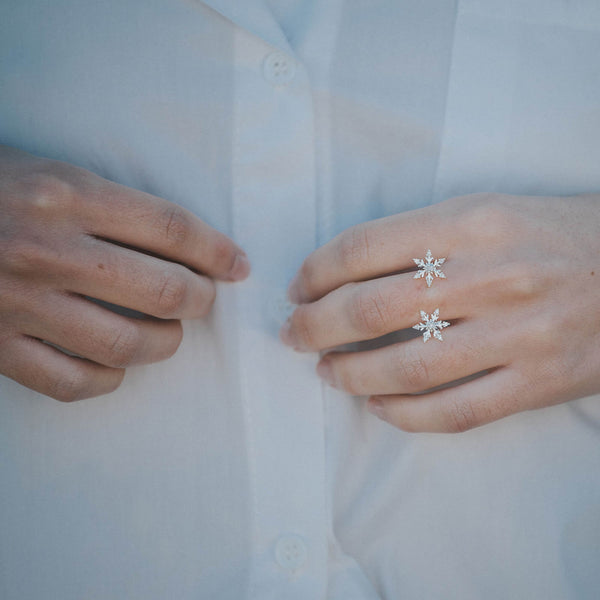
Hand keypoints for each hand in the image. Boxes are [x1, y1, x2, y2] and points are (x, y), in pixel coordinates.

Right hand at [0, 146, 249, 400]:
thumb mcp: (55, 175)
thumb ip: (117, 207)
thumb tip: (188, 248)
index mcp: (67, 195)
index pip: (171, 228)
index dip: (217, 251)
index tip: (238, 265)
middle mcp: (48, 250)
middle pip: (163, 291)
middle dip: (200, 300)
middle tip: (202, 298)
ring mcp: (21, 304)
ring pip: (128, 344)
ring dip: (166, 344)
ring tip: (168, 332)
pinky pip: (75, 382)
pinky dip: (111, 378)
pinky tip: (117, 363)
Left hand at [280, 193, 599, 432]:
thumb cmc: (551, 234)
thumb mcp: (486, 210)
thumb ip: (419, 236)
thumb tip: (347, 273)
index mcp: (471, 222)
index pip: (363, 248)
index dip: (315, 273)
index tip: (298, 290)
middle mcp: (489, 276)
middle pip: (371, 310)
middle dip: (314, 327)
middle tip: (294, 335)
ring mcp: (516, 335)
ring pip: (405, 368)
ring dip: (349, 373)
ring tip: (326, 371)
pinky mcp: (538, 383)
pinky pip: (455, 412)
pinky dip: (403, 415)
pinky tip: (377, 405)